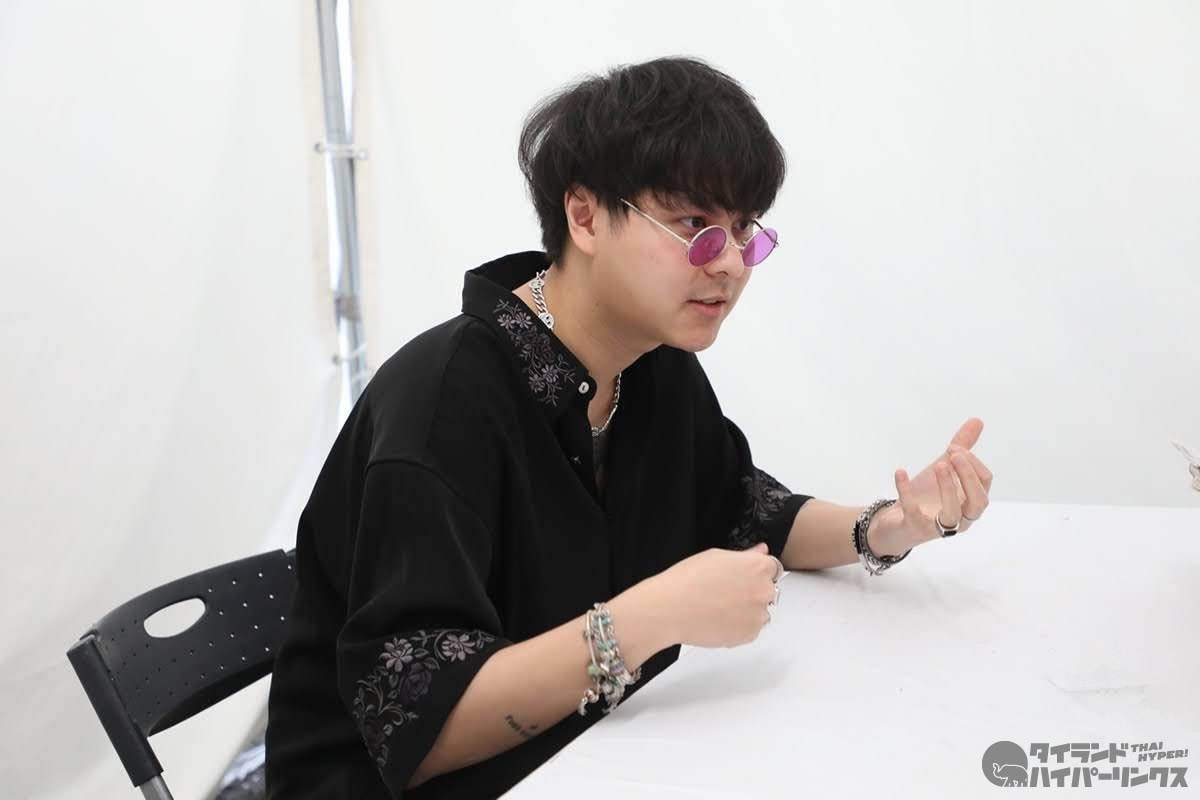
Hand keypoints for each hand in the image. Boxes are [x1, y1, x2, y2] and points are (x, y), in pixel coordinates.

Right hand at [648, 543, 779, 647]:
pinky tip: (719, 618)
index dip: (756, 572)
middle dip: (753, 591)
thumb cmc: (687, 581)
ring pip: (760, 612)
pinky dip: (739, 626)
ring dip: (747, 610)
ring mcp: (758, 615)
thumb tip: (759, 551)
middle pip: (768, 590)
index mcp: (758, 566)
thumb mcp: (716, 556)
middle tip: (727, 593)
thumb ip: (745, 555)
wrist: (670, 609)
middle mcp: (763, 590)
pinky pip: (751, 629)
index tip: (745, 576)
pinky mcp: (750, 635)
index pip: (773, 567)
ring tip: (719, 607)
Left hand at [873, 418, 994, 552]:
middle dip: (968, 477)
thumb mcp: (943, 468)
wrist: (896, 522)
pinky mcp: (915, 528)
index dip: (972, 462)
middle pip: (978, 501)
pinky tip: (900, 471)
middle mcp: (961, 518)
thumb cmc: (926, 496)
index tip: (954, 447)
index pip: (984, 482)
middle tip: (953, 455)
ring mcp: (938, 526)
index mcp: (970, 501)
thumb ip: (961, 448)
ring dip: (948, 488)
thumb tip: (977, 421)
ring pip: (952, 514)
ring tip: (939, 465)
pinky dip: (906, 490)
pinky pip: (913, 512)